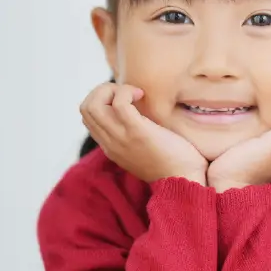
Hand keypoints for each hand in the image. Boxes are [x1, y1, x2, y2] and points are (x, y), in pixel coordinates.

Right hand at [81, 82, 208, 184]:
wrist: (185, 181)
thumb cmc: (174, 162)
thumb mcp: (145, 150)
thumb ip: (134, 137)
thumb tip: (140, 113)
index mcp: (111, 147)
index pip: (88, 118)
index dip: (102, 100)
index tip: (126, 98)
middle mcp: (110, 143)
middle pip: (85, 108)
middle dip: (103, 91)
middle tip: (128, 93)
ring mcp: (121, 138)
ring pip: (93, 105)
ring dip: (112, 90)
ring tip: (134, 93)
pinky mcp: (137, 132)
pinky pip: (119, 104)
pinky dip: (126, 92)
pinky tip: (141, 95)